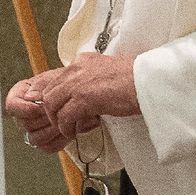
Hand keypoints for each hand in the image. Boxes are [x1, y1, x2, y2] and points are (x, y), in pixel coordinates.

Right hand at [4, 71, 68, 151]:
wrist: (80, 97)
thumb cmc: (65, 84)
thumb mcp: (53, 79)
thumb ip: (40, 85)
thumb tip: (29, 96)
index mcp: (19, 96)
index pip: (12, 106)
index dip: (24, 108)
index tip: (39, 106)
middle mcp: (23, 115)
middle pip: (24, 124)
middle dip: (44, 117)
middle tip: (60, 110)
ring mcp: (33, 130)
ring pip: (35, 138)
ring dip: (52, 129)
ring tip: (65, 119)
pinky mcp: (45, 142)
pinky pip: (48, 146)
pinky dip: (60, 139)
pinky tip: (69, 129)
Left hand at [5, 53, 139, 149]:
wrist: (149, 82)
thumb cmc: (136, 80)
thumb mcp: (109, 72)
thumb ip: (93, 78)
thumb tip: (87, 93)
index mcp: (83, 62)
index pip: (54, 77)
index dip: (46, 94)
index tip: (46, 106)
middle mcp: (77, 69)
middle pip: (49, 91)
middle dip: (51, 109)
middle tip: (60, 122)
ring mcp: (79, 83)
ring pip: (52, 104)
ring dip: (57, 119)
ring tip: (67, 129)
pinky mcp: (85, 98)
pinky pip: (65, 116)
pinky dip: (67, 127)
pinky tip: (74, 132)